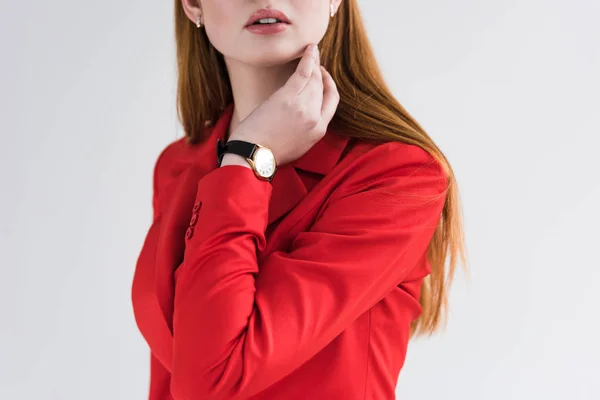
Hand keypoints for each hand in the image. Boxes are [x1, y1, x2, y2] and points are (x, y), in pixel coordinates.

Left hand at [228, 44, 339, 165]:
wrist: (253, 154)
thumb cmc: (268, 151)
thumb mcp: (297, 146)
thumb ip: (306, 129)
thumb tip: (304, 114)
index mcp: (319, 131)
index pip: (331, 103)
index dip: (329, 87)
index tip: (323, 79)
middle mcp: (315, 118)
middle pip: (323, 88)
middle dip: (321, 73)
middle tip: (315, 63)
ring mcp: (304, 107)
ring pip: (315, 79)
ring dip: (315, 62)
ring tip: (312, 52)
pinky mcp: (289, 98)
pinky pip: (304, 73)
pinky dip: (308, 59)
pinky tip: (309, 50)